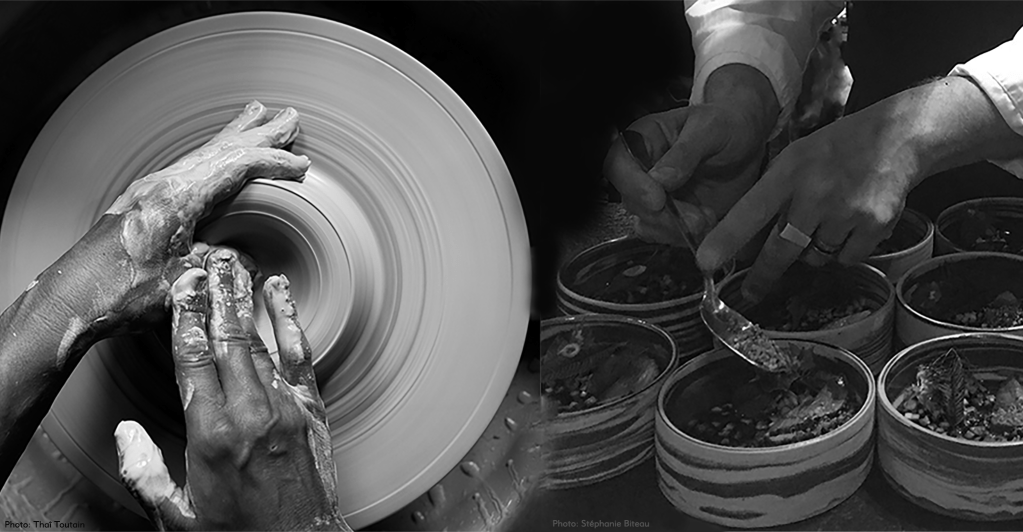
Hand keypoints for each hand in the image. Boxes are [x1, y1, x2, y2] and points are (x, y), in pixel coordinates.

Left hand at [92, 100, 309, 330]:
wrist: (71, 299)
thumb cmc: (121, 293)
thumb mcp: (186, 283)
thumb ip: (224, 265)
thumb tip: (249, 260)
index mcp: (177, 197)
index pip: (237, 166)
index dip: (274, 162)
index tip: (301, 164)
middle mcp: (163, 184)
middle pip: (222, 147)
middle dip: (260, 133)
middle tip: (290, 118)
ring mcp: (151, 189)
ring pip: (204, 151)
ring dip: (237, 136)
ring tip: (257, 116)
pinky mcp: (145, 200)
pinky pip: (190, 164)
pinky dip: (216, 153)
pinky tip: (220, 155)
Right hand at [114, 249, 347, 530]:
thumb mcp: (178, 516)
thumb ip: (146, 473)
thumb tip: (124, 433)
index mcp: (212, 435)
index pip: (195, 359)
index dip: (188, 317)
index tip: (183, 285)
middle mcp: (251, 413)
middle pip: (229, 339)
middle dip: (217, 295)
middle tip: (210, 258)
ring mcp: (286, 408)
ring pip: (261, 342)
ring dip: (246, 301)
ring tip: (235, 266)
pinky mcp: (312, 410)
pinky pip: (300, 357)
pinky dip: (290, 322)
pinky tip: (281, 294)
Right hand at [603, 65, 776, 254]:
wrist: (749, 143)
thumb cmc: (728, 124)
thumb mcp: (711, 128)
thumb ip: (685, 152)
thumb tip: (660, 178)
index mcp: (644, 140)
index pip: (618, 164)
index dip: (632, 185)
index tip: (658, 200)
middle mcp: (643, 169)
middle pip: (631, 200)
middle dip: (663, 215)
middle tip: (696, 217)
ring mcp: (655, 195)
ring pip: (646, 223)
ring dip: (676, 229)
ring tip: (707, 218)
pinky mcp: (671, 216)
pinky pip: (665, 235)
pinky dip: (686, 237)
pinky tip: (707, 222)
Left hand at [697, 101, 918, 301]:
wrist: (898, 138)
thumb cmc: (834, 150)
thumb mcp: (794, 158)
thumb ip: (771, 195)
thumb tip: (745, 241)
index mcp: (788, 173)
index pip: (749, 212)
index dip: (725, 240)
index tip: (704, 263)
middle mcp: (815, 194)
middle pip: (780, 250)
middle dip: (762, 276)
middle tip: (750, 293)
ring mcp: (846, 212)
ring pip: (814, 257)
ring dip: (812, 252)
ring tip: (825, 222)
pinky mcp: (875, 227)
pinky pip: (845, 258)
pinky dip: (843, 251)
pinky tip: (850, 224)